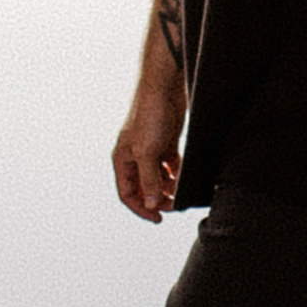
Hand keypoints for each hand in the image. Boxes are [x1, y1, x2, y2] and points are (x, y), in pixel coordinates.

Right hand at [112, 86, 185, 221]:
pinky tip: (184, 178)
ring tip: (180, 193)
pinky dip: (176, 175)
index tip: (158, 218)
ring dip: (169, 188)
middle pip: (144, 188)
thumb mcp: (147, 151)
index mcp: (122, 160)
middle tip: (174, 207)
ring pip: (158, 179)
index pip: (128, 193)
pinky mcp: (166, 143)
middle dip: (158, 199)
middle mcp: (135, 157)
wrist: (165, 88)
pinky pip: (170, 167)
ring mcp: (151, 151)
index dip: (141, 208)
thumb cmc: (149, 116)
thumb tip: (151, 203)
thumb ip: (149, 179)